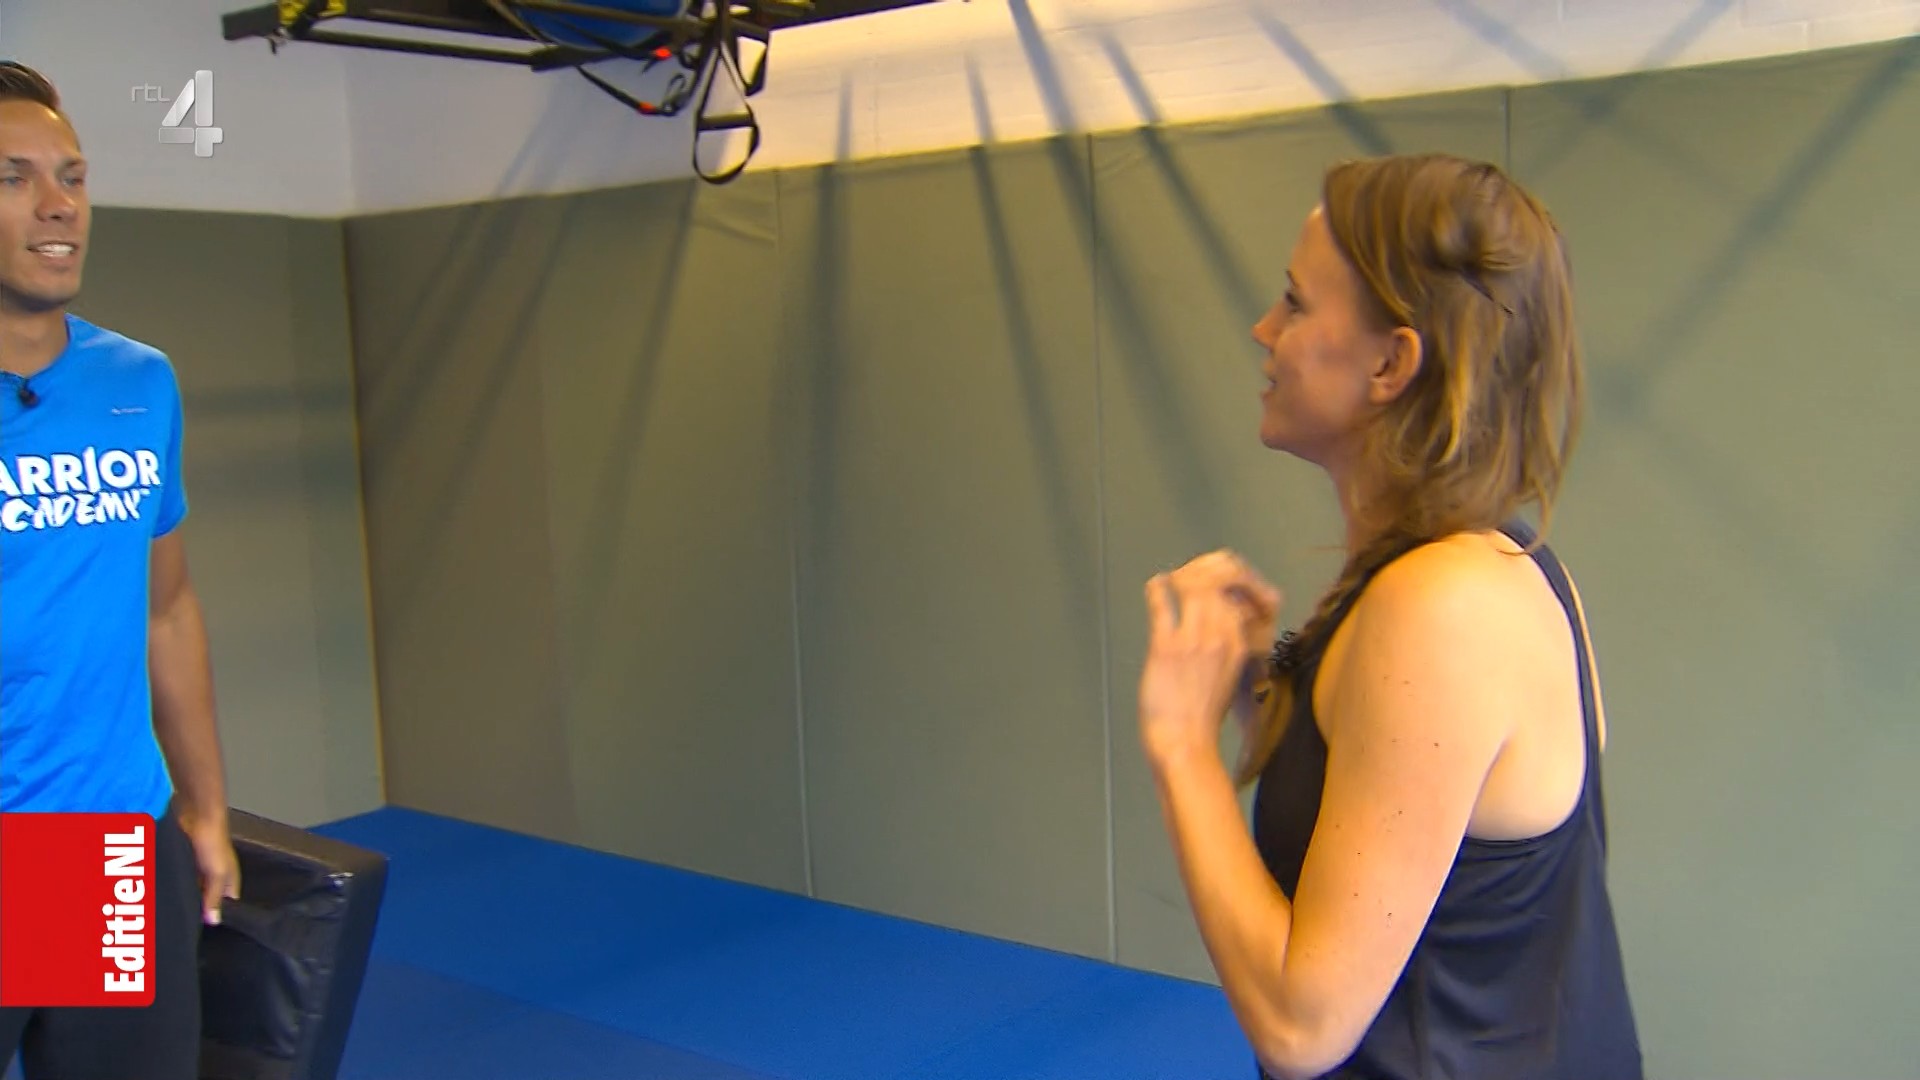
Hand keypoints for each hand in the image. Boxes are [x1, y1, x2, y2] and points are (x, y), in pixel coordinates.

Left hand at [177, 809, 239, 925]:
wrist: (197, 815)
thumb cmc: (214, 842)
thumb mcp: (217, 873)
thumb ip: (214, 897)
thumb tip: (213, 921)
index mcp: (229, 881)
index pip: (223, 906)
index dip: (213, 916)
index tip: (199, 931)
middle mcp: (215, 878)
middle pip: (206, 899)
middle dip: (196, 908)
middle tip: (179, 923)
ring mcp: (199, 870)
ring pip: (191, 890)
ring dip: (183, 896)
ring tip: (169, 910)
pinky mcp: (186, 863)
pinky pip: (180, 879)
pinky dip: (175, 885)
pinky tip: (165, 893)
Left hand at [1139, 550, 1282, 762]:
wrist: (1185, 744)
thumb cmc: (1204, 717)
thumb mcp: (1229, 676)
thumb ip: (1226, 647)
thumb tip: (1221, 623)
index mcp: (1239, 644)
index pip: (1241, 594)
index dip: (1230, 578)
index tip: (1215, 577)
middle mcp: (1221, 636)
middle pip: (1220, 580)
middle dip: (1206, 567)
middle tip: (1191, 570)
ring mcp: (1193, 639)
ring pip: (1195, 585)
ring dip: (1182, 574)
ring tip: (1174, 577)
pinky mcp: (1165, 647)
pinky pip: (1163, 604)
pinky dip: (1157, 588)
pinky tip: (1155, 584)